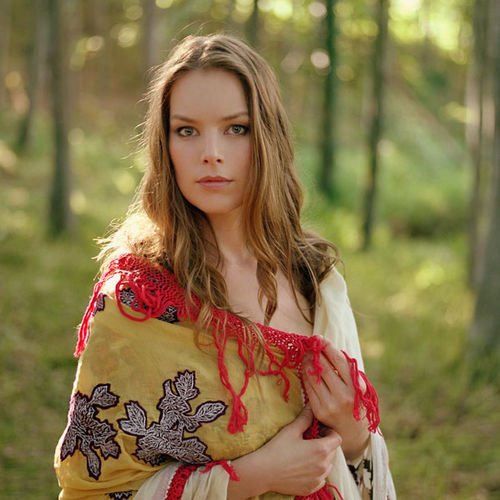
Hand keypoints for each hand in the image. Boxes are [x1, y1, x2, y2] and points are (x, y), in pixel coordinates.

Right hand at [228, 406, 341, 498]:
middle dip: (325, 443)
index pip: (337, 438)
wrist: (264, 472)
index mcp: (321, 449)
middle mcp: (324, 466)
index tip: (319, 430)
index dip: (330, 432)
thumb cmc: (277, 449)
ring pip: (328, 465)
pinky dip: (316, 471)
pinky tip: (303, 466)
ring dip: (322, 458)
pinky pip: (321, 478)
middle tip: (310, 439)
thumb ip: (305, 418)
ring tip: (306, 453)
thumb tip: (312, 406)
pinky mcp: (312, 488)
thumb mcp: (292, 430)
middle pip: (333, 451)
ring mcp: (318, 479)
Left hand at [302, 340, 369, 460]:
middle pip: (324, 367)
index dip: (327, 347)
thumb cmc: (356, 403)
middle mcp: (344, 396)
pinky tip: (305, 369)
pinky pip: (308, 388)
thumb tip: (328, 349)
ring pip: (313, 377)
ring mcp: (330, 404)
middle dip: (315, 353)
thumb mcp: (359, 387)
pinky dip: (306, 376)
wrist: (353, 433)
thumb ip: (347, 371)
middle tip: (310, 345)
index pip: (339, 361)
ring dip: (307, 363)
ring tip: (307, 355)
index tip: (319, 338)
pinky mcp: (319, 411)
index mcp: (357, 387)